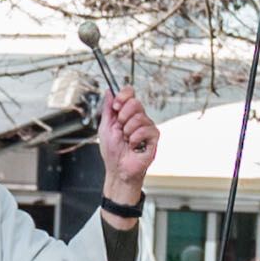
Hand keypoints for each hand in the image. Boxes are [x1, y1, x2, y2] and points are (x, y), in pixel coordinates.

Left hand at [95, 84, 159, 201]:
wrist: (117, 169)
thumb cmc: (112, 151)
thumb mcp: (105, 127)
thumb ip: (108, 108)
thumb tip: (109, 91)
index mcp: (127, 113)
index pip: (130, 93)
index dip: (123, 96)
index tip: (116, 107)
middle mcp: (139, 117)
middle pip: (135, 102)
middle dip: (123, 116)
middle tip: (120, 128)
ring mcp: (147, 126)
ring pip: (139, 117)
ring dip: (127, 131)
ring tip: (126, 140)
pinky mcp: (154, 137)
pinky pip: (145, 129)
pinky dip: (135, 139)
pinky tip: (133, 146)